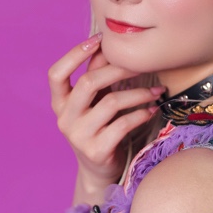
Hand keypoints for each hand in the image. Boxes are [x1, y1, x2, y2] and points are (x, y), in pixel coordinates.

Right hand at [48, 33, 163, 193]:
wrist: (99, 172)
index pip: (56, 74)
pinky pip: (122, 125)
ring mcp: (79, 136)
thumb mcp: (94, 102)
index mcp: (60, 104)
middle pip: (88, 83)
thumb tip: (107, 44)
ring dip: (138, 93)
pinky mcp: (96, 151)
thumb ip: (97, 75)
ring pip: (111, 103)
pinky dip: (141, 114)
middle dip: (118, 69)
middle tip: (142, 65)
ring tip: (156, 91)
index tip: (98, 40)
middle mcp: (64, 119)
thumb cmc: (100, 129)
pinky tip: (152, 110)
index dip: (74, 54)